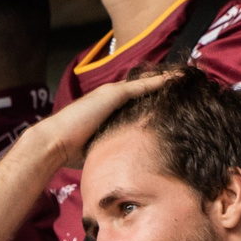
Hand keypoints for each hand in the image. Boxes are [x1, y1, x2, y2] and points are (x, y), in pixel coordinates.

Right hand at [33, 68, 179, 164]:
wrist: (54, 143)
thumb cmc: (71, 150)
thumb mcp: (100, 147)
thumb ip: (112, 147)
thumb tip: (125, 166)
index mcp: (108, 108)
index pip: (136, 99)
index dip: (153, 96)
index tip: (171, 97)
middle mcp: (111, 96)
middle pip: (143, 86)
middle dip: (163, 83)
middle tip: (185, 81)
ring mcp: (112, 93)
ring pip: (145, 82)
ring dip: (166, 79)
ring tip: (186, 75)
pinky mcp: (113, 94)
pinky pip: (143, 85)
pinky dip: (161, 81)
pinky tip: (178, 78)